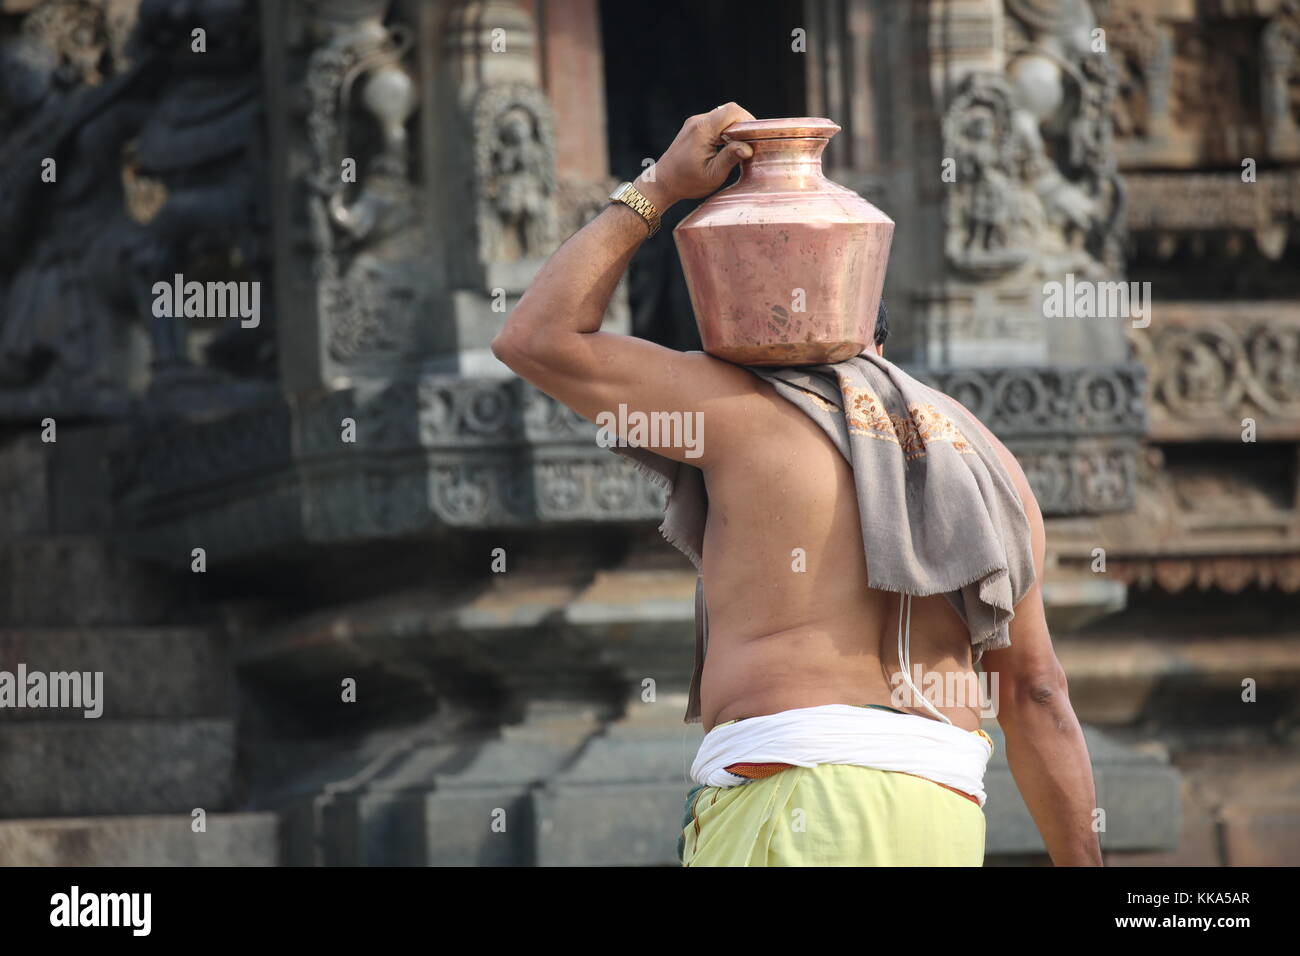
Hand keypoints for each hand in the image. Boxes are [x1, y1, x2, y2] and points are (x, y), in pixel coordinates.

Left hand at [635, 102, 756, 210]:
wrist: (661, 183)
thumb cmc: (686, 182)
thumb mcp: (712, 174)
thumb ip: (730, 158)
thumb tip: (748, 148)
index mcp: (703, 129)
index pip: (732, 111)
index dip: (748, 119)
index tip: (756, 136)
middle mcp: (698, 121)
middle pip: (729, 111)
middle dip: (744, 124)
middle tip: (751, 142)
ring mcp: (694, 123)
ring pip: (722, 116)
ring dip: (735, 128)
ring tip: (741, 146)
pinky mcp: (694, 128)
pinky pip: (715, 122)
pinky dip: (725, 130)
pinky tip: (728, 146)